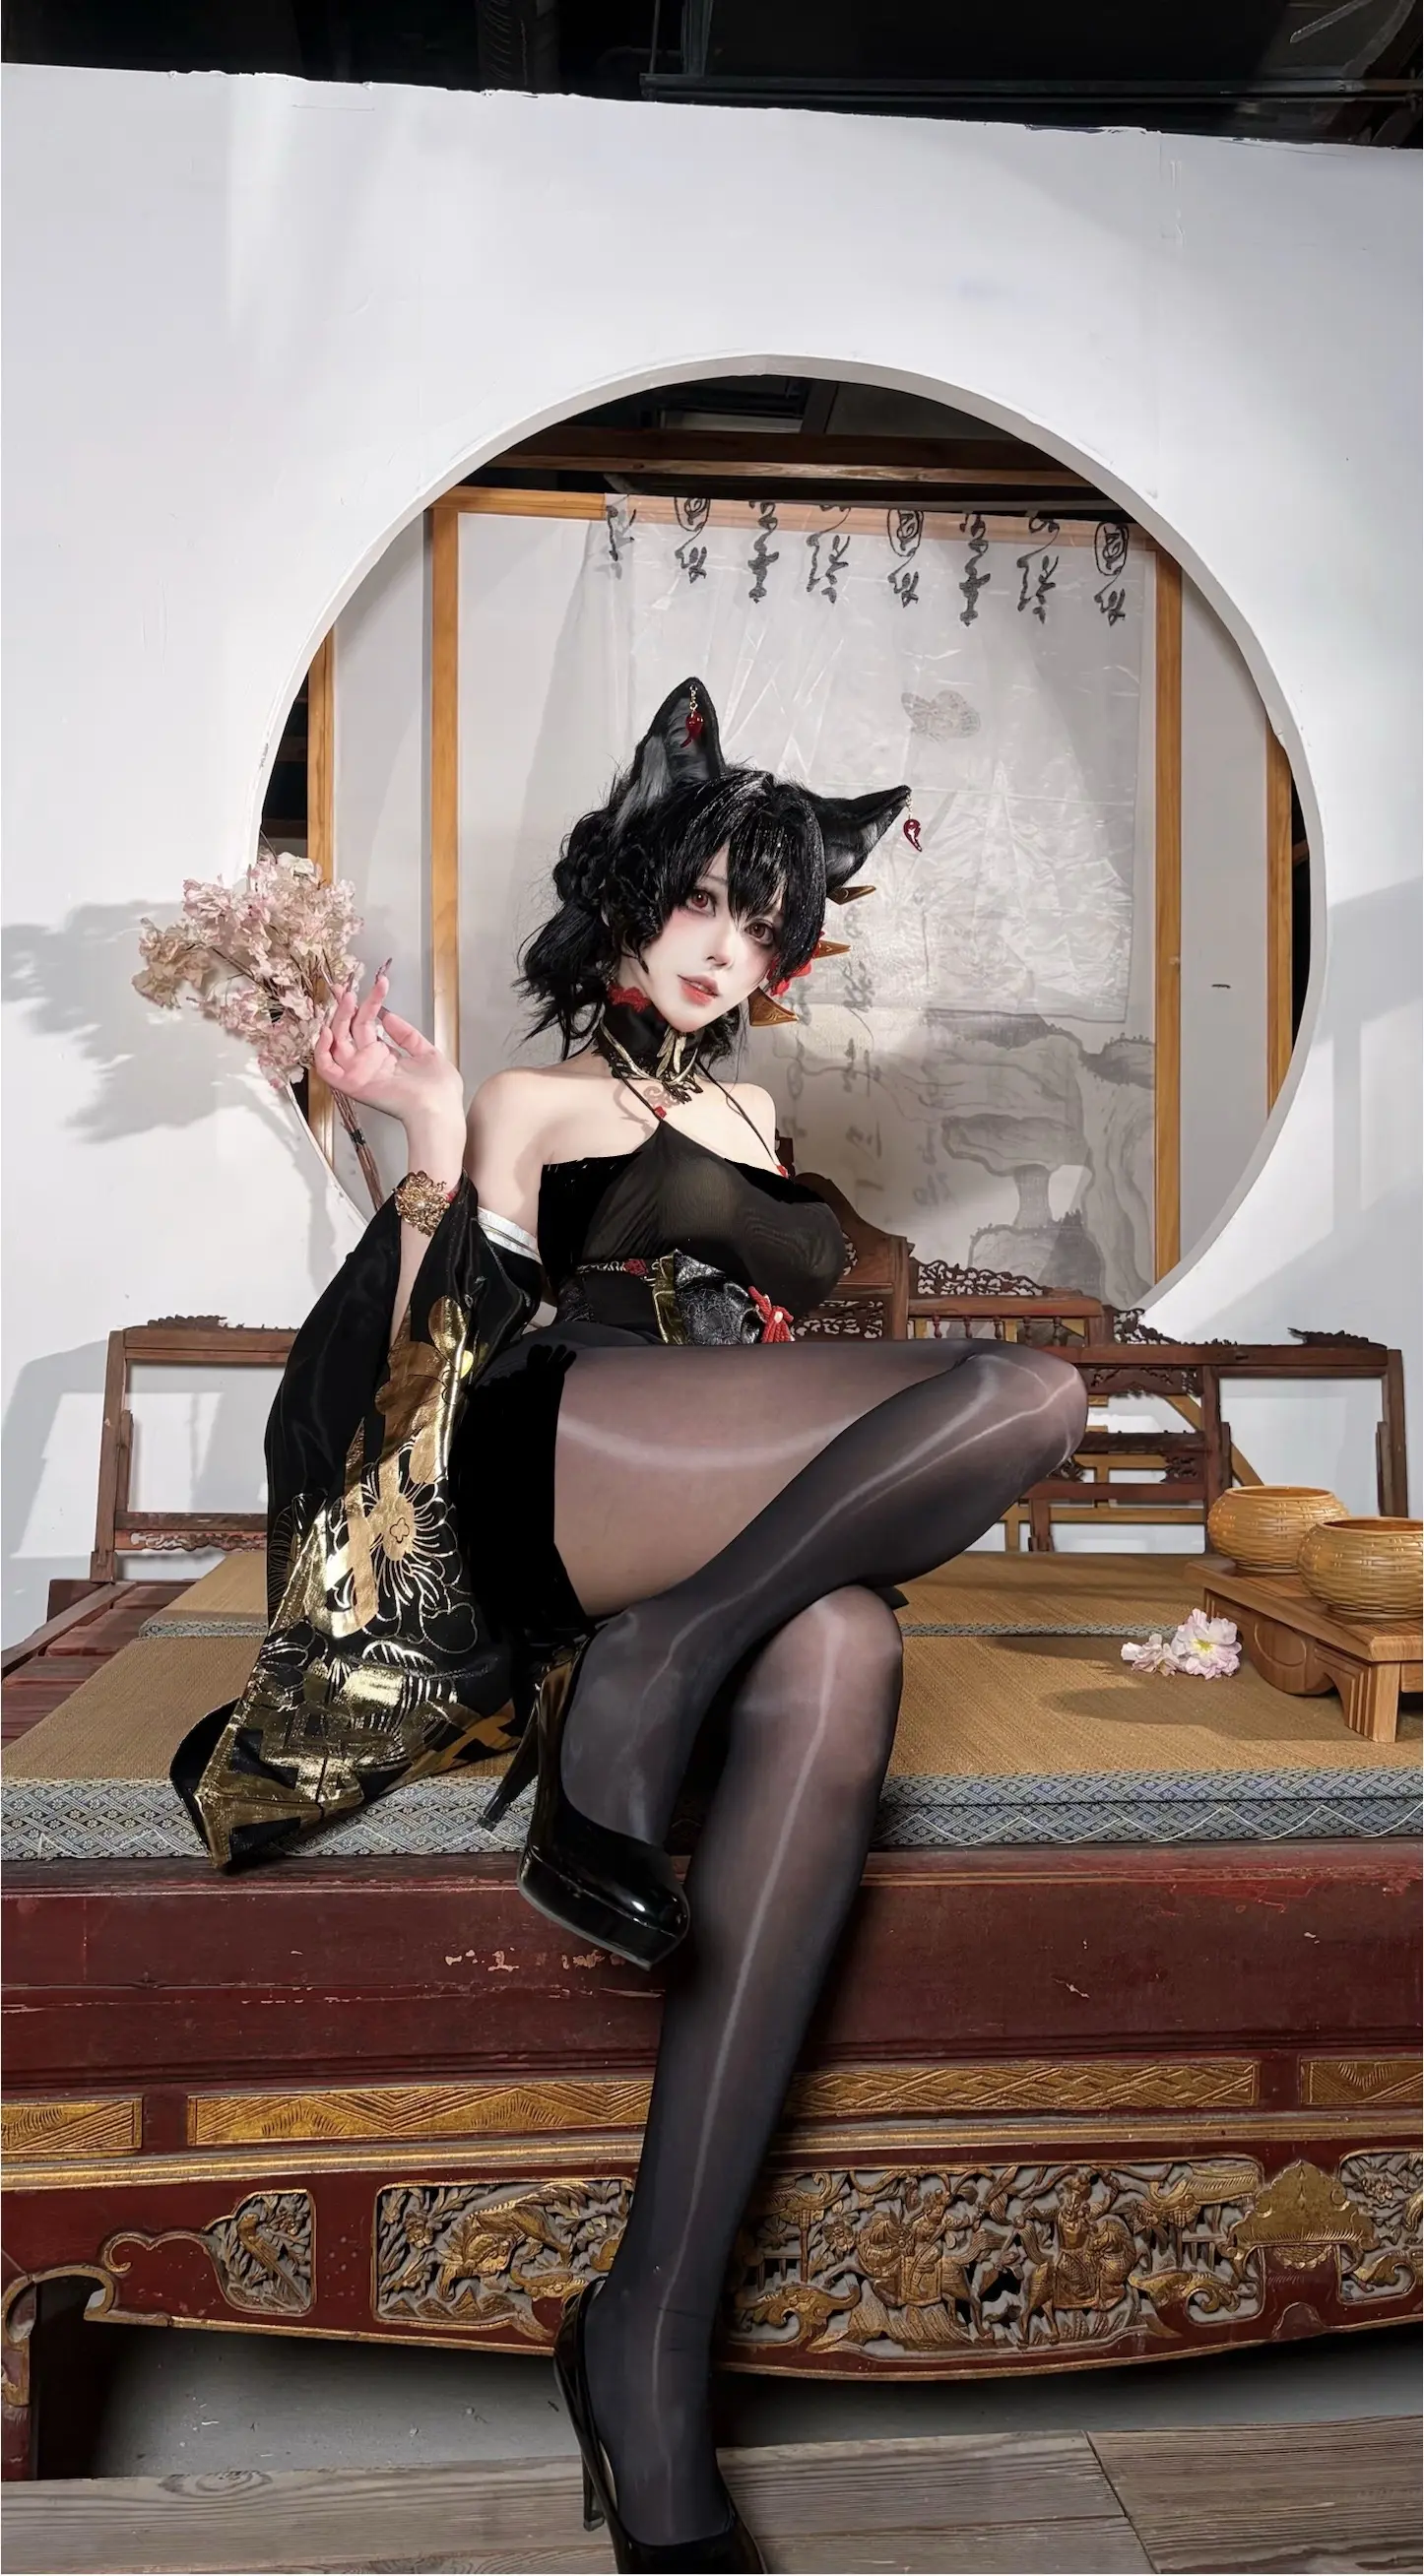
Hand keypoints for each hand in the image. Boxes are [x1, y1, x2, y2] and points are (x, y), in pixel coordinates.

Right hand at [313, 968, 464, 1146]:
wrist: (440, 1109)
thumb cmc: (439, 1090)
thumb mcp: (426, 1053)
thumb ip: (406, 1034)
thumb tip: (387, 1015)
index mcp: (385, 1058)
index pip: (367, 1026)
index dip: (366, 1004)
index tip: (376, 984)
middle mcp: (368, 1064)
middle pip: (348, 1030)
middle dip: (345, 1006)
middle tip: (347, 986)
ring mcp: (359, 1073)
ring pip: (336, 1042)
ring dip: (338, 1019)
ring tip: (347, 998)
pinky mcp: (352, 1084)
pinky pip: (327, 1068)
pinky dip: (322, 1050)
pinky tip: (329, 1029)